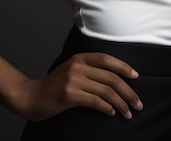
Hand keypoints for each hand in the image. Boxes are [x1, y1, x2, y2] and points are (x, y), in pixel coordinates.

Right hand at [17, 52, 143, 121]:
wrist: (31, 96)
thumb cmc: (54, 86)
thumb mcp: (71, 71)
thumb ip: (89, 71)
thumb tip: (114, 81)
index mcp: (79, 58)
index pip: (107, 59)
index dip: (123, 67)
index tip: (136, 77)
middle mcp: (78, 66)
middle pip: (110, 77)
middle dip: (128, 91)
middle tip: (138, 103)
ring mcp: (73, 80)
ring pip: (106, 91)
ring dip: (121, 103)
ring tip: (128, 112)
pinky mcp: (69, 94)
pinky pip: (95, 101)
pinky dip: (107, 108)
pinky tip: (112, 113)